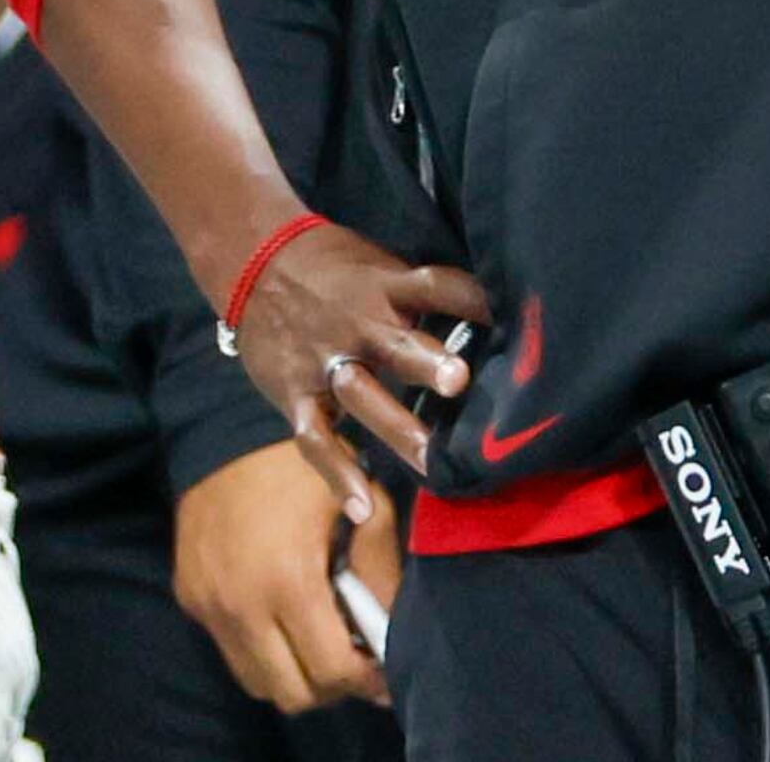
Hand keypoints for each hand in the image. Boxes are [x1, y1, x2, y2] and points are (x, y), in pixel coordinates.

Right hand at [172, 440, 390, 711]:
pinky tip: (280, 618)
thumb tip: (393, 628)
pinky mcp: (190, 600)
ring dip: (293, 675)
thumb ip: (380, 566)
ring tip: (315, 642)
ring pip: (258, 683)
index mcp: (289, 581)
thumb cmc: (300, 465)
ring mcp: (210, 608)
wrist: (222, 430)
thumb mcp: (358, 502)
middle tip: (350, 659)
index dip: (366, 680)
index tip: (382, 670)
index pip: (332, 671)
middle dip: (331, 686)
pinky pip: (232, 652)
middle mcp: (242, 606)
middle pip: (294, 695)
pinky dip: (261, 651)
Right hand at [230, 221, 490, 515]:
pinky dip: (338, 474)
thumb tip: (491, 312)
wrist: (252, 260)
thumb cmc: (334, 267)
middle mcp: (359, 324)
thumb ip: (421, 293)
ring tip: (431, 463)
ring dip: (395, 426)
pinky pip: (317, 438)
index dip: (475, 301)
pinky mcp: (296, 393)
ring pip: (362, 395)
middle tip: (459, 380)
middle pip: (397, 344)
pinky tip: (364, 509)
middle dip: (427, 363)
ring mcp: (326, 361)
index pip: (437, 287)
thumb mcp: (379, 264)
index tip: (516, 321)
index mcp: (387, 286)